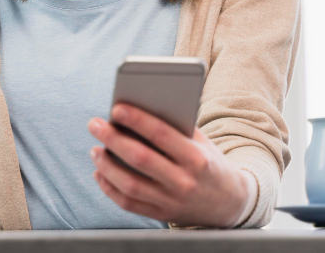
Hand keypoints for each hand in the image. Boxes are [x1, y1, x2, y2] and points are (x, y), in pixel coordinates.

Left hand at [87, 104, 255, 227]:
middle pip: (140, 159)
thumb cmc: (209, 163)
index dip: (137, 120)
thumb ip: (176, 127)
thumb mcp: (202, 142)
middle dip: (113, 139)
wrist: (230, 203)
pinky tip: (100, 172)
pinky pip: (128, 203)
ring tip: (95, 149)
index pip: (161, 135)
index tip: (116, 108)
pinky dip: (109, 187)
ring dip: (106, 165)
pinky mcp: (162, 215)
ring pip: (130, 184)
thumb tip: (139, 108)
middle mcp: (184, 182)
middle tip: (95, 124)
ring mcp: (172, 202)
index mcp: (197, 158)